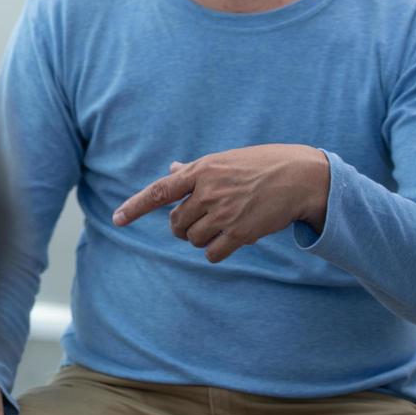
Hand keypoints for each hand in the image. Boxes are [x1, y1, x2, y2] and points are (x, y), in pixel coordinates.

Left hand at [112, 144, 330, 262]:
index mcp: (200, 171)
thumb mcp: (223, 161)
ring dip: (201, 238)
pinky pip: (213, 253)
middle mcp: (208, 192)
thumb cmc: (258, 165)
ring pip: (193, 239)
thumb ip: (194, 170)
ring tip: (220, 226)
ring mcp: (224, 213)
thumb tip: (171, 170)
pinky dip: (215, 251)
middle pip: (176, 223)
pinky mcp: (241, 232)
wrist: (299, 177)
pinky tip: (227, 241)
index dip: (135, 207)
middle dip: (183, 227)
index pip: (159, 192)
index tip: (117, 219)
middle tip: (200, 220)